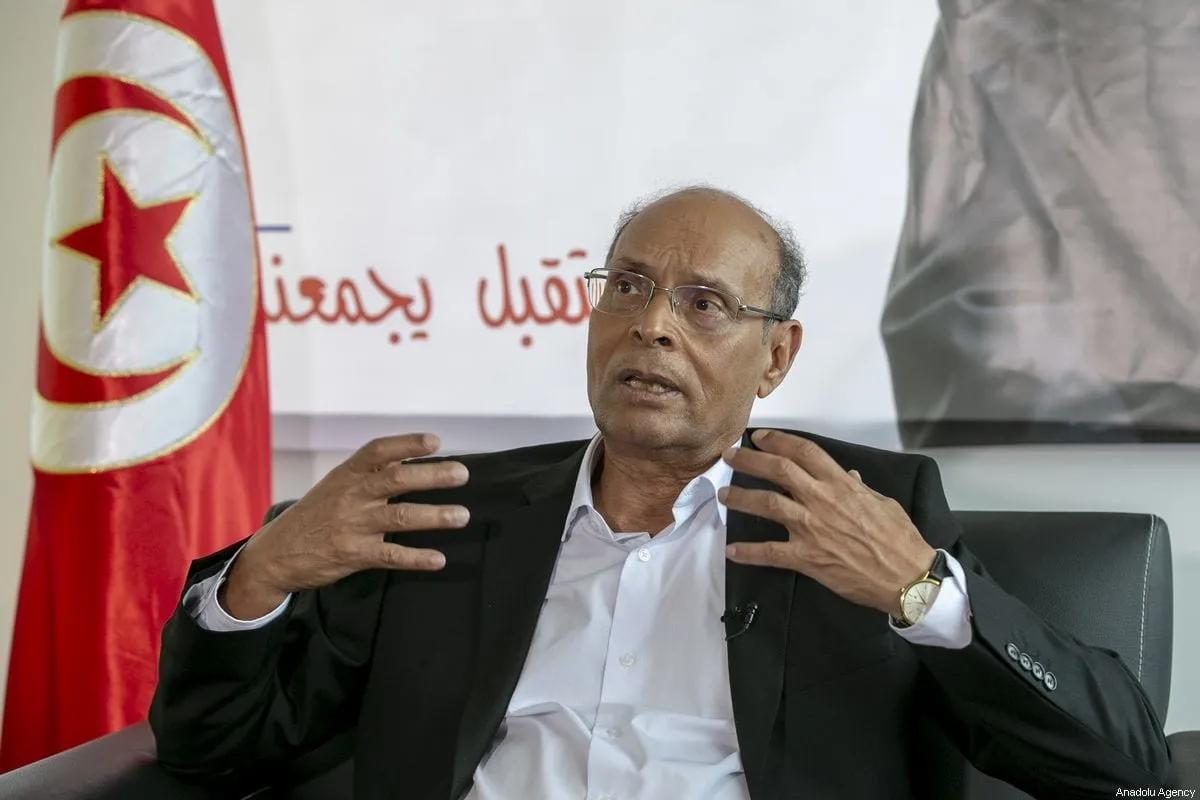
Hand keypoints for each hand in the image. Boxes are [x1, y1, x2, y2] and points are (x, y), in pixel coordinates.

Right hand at [221, 434, 469, 618]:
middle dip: (432, 476)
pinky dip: (416, 558)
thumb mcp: (336, 486)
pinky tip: (438, 559)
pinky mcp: (353, 555)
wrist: (274, 554)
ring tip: (462, 516)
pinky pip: (390, 557)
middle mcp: (351, 496)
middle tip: (462, 474)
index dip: (407, 444)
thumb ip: (370, 475)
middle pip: (396, 480)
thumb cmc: (315, 516)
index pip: (378, 452)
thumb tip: (413, 461)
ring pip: (399, 517)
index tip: (435, 442)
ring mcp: (352, 526)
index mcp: (347, 475)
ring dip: (434, 516)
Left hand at [718, 429, 934, 616]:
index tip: (760, 437)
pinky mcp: (807, 558)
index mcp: (841, 485)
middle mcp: (822, 500)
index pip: (804, 452)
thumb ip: (860, 490)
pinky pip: (770, 552)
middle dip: (750, 461)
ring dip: (741, 498)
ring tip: (723, 495)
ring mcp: (812, 529)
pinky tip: (732, 551)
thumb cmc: (900, 540)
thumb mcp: (884, 504)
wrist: (907, 577)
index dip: (778, 441)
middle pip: (779, 471)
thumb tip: (849, 477)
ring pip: (767, 504)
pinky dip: (748, 552)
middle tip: (729, 457)